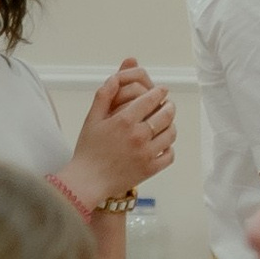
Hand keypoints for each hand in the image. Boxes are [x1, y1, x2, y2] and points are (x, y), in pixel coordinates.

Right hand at [69, 61, 174, 199]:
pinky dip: (170, 148)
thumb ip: (104, 96)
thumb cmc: (88, 149)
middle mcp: (137, 136)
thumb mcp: (92, 119)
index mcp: (123, 121)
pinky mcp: (150, 169)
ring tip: (168, 122)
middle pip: (165, 114)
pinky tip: (164, 143)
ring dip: (171, 125)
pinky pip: (169, 155)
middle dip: (169, 106)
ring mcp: (146, 153)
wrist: (88, 181)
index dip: (159, 92)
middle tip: (169, 104)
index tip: (162, 90)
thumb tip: (115, 77)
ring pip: (170, 133)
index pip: (150, 99)